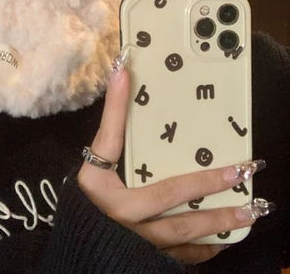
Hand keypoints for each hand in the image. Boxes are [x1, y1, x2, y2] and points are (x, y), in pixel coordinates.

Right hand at [77, 58, 268, 265]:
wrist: (80, 246)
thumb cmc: (87, 199)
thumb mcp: (94, 162)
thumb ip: (110, 121)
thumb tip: (121, 74)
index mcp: (118, 202)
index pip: (153, 177)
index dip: (188, 169)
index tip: (216, 149)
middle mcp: (134, 228)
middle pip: (181, 213)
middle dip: (213, 191)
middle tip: (242, 174)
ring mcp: (145, 247)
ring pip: (188, 237)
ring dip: (220, 224)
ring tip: (248, 211)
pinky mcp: (152, 260)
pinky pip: (184, 258)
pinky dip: (205, 249)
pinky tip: (223, 240)